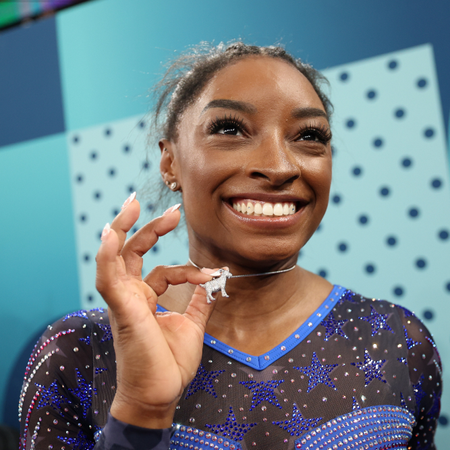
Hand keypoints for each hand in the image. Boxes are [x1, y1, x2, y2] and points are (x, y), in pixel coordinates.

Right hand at [95, 194, 215, 427]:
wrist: (160, 393)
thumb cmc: (169, 363)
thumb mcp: (191, 326)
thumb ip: (199, 303)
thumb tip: (213, 283)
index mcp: (147, 298)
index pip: (165, 270)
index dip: (189, 268)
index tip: (211, 273)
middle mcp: (132, 295)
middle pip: (134, 252)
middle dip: (150, 227)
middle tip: (173, 211)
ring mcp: (123, 300)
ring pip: (114, 256)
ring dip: (121, 228)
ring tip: (132, 204)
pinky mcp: (120, 308)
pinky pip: (107, 276)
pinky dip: (107, 254)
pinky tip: (111, 234)